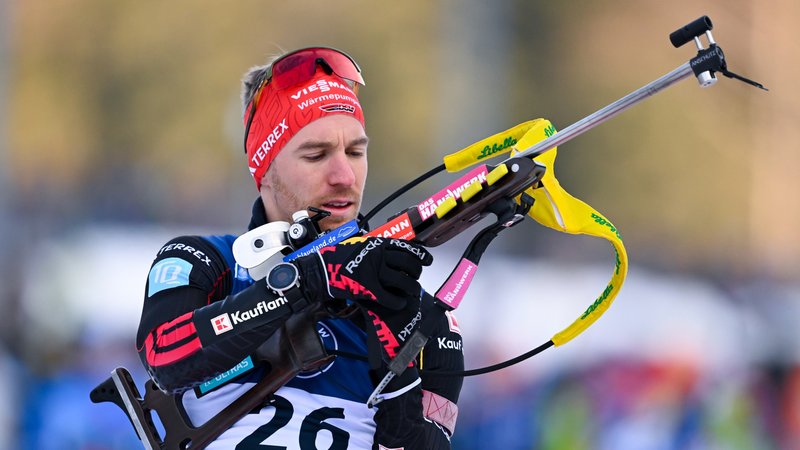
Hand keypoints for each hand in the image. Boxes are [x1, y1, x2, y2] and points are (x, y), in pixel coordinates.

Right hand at [294, 236, 432, 309]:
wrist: (320, 269)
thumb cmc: (337, 257)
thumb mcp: (359, 245)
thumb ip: (376, 248)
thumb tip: (391, 253)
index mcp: (377, 244)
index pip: (406, 247)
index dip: (421, 255)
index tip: (427, 261)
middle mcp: (379, 256)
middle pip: (408, 264)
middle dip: (416, 273)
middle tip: (415, 278)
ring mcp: (374, 272)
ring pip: (403, 281)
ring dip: (411, 288)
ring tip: (411, 292)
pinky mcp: (368, 288)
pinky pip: (390, 297)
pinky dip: (398, 302)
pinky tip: (400, 303)